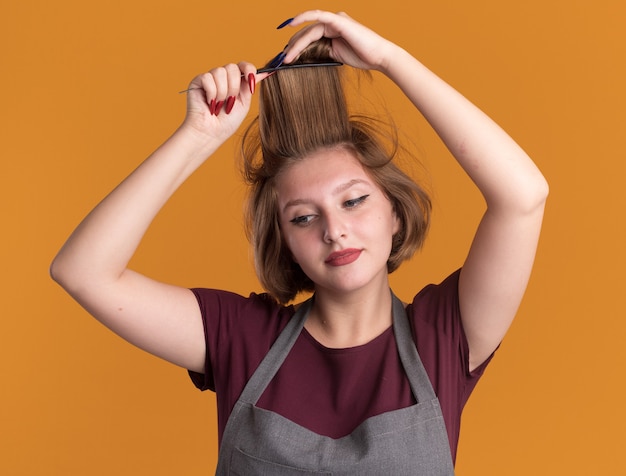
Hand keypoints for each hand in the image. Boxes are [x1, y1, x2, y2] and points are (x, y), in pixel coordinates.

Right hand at [181, 62, 267, 142]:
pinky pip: (207, 78)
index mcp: (235, 82)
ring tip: (219, 106)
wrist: (211, 133)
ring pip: (220, 72)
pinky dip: (211, 93)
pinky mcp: (198, 81)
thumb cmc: (226, 123)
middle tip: (230, 102)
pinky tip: (210, 104)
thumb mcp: (244, 103)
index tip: (252, 82)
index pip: (243, 65)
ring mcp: (210, 78)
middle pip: (232, 67)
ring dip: (222, 93)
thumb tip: (263, 72)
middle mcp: (223, 78)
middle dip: (234, 87)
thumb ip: (250, 87)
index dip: (249, 70)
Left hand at [280, 11, 396, 71]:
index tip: (285, 58)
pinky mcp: (338, 20)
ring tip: (286, 57)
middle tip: (282, 60)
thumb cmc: (362, 57)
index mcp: (332, 30)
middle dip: (292, 46)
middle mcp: (333, 22)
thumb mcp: (335, 55)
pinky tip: (291, 24)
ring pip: (309, 30)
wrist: (379, 57)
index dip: (295, 47)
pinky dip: (304, 18)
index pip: (309, 37)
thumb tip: (303, 57)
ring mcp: (336, 20)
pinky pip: (318, 16)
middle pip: (306, 33)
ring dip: (295, 44)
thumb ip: (321, 52)